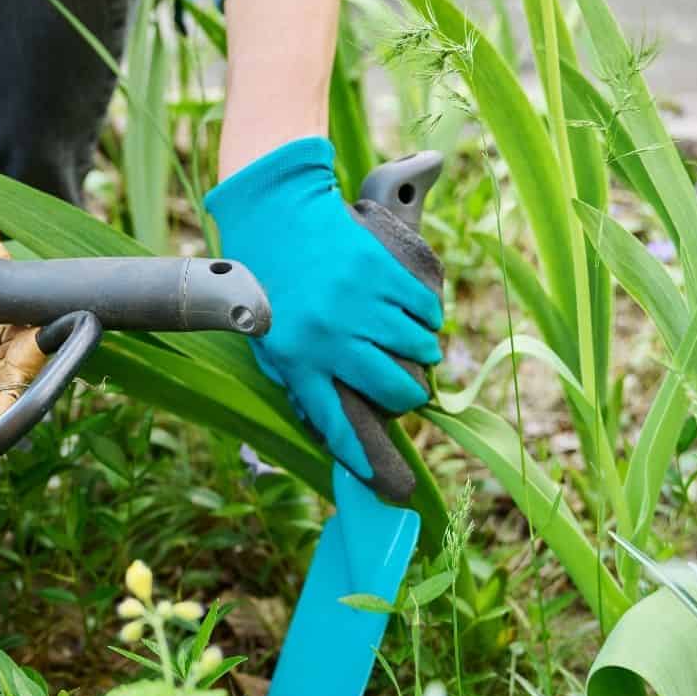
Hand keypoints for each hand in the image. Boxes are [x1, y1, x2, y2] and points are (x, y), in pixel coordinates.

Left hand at [205, 137, 443, 481]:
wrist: (276, 215)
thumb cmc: (268, 284)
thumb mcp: (267, 341)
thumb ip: (298, 379)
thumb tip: (330, 421)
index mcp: (296, 360)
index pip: (335, 422)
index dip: (361, 455)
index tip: (381, 480)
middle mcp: (328, 338)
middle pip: (393, 388)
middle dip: (409, 396)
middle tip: (409, 389)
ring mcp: (356, 304)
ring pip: (418, 348)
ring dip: (423, 351)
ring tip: (413, 345)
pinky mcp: (379, 272)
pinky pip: (426, 309)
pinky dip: (429, 315)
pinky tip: (416, 312)